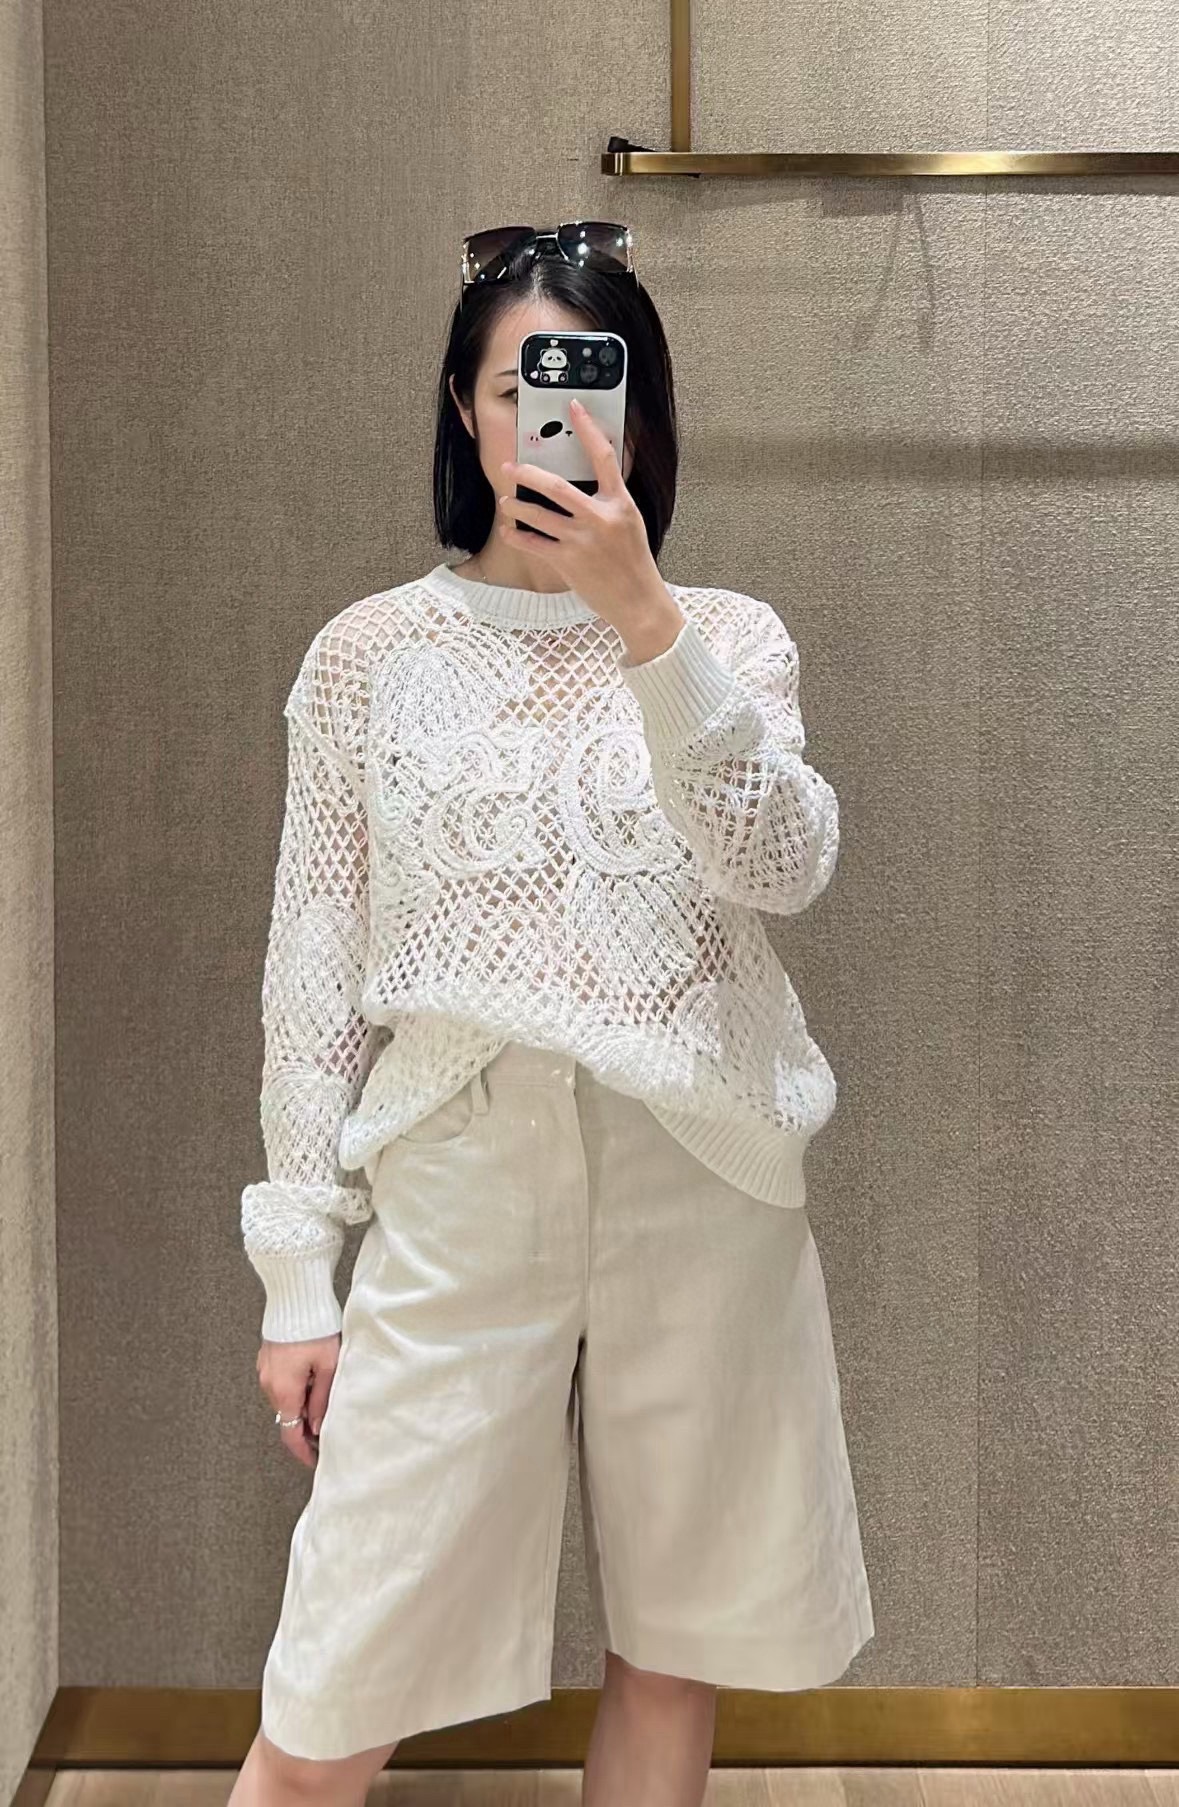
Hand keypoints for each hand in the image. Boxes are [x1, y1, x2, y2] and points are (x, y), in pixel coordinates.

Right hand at [257, 1333, 339, 1468]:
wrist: (295, 1300)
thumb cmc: (315, 1329)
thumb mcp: (328, 1367)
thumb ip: (322, 1400)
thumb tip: (318, 1426)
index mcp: (285, 1391)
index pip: (290, 1434)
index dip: (303, 1451)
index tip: (315, 1460)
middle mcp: (269, 1385)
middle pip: (287, 1417)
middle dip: (305, 1427)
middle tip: (327, 1429)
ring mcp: (265, 1372)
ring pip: (284, 1400)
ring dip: (300, 1406)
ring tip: (323, 1398)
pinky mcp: (266, 1360)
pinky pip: (279, 1384)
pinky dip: (293, 1390)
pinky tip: (310, 1379)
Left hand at [497, 399, 679, 638]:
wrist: (639, 601)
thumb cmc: (633, 563)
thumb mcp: (630, 523)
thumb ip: (608, 502)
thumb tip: (582, 483)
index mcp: (620, 503)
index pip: (603, 456)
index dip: (587, 428)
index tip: (574, 407)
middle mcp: (600, 518)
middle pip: (556, 487)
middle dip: (527, 474)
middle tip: (510, 468)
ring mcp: (583, 541)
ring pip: (539, 516)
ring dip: (517, 506)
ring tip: (506, 500)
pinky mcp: (569, 563)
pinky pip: (534, 544)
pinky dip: (518, 536)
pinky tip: (508, 530)